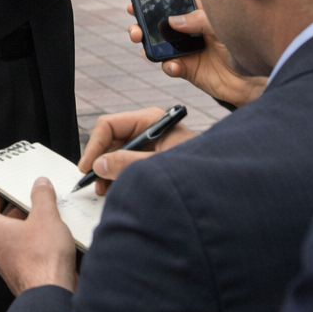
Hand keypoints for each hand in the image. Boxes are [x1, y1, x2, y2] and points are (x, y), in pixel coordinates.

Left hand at [0, 179, 78, 295]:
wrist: (51, 294)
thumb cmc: (42, 262)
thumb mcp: (46, 217)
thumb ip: (42, 197)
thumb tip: (40, 185)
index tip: (0, 190)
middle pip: (2, 224)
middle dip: (17, 211)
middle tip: (30, 201)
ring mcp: (11, 265)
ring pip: (16, 240)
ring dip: (29, 228)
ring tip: (47, 219)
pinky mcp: (26, 275)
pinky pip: (28, 255)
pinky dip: (39, 245)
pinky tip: (56, 241)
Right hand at [75, 107, 196, 194]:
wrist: (225, 185)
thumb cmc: (200, 170)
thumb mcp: (160, 166)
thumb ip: (129, 164)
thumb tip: (100, 165)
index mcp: (150, 120)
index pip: (110, 125)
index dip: (95, 146)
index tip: (87, 167)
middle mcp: (148, 129)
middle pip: (111, 140)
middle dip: (100, 161)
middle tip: (93, 183)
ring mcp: (150, 144)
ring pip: (117, 154)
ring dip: (108, 172)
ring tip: (104, 190)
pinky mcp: (153, 159)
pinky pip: (128, 165)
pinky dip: (119, 177)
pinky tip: (117, 190)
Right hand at [126, 5, 266, 107]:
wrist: (257, 78)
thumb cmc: (246, 43)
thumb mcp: (224, 24)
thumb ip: (199, 20)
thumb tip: (172, 20)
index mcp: (197, 12)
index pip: (173, 0)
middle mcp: (189, 30)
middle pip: (158, 23)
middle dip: (142, 22)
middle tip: (135, 26)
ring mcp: (186, 49)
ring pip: (158, 44)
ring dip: (147, 44)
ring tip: (144, 44)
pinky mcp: (187, 69)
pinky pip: (170, 66)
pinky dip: (168, 66)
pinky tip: (174, 66)